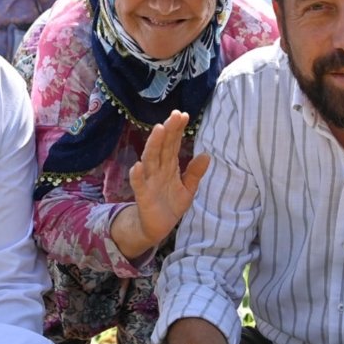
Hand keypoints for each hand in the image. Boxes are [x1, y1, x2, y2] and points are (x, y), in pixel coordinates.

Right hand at [129, 110, 209, 248]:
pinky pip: (138, 184)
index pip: (173, 144)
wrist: (156, 228)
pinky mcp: (143, 196)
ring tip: (159, 129)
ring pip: (150, 159)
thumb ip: (195, 172)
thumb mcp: (187, 189)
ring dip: (153, 144)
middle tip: (175, 115)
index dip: (177, 130)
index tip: (184, 115)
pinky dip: (136, 175)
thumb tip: (207, 154)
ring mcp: (149, 181)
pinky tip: (137, 166)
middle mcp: (158, 170)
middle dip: (168, 131)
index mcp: (169, 166)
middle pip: (163, 147)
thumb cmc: (170, 205)